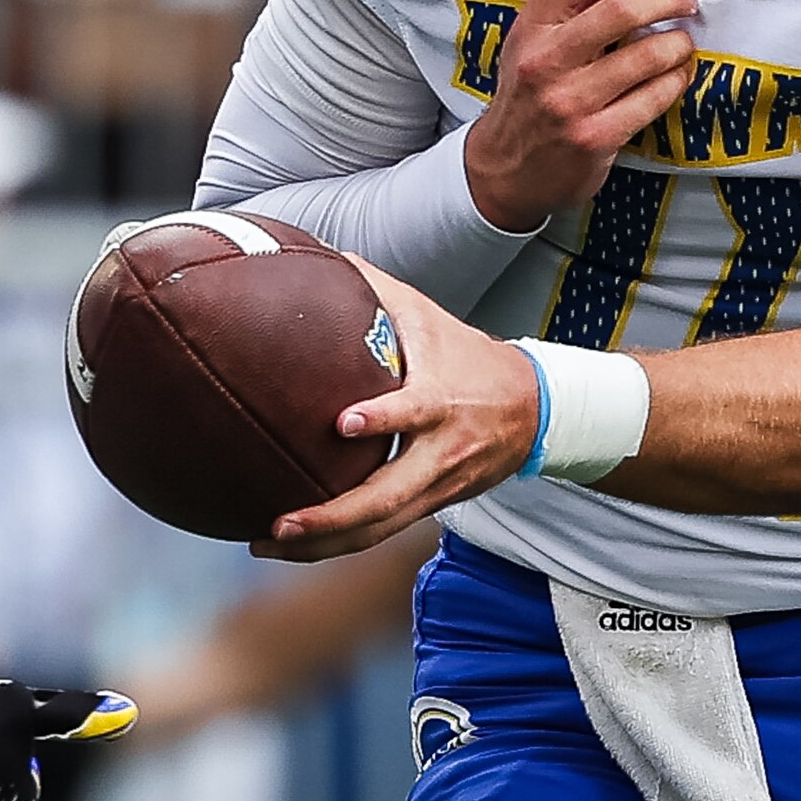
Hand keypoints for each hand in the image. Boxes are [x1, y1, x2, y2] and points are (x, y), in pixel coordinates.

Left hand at [275, 256, 543, 560]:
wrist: (535, 410)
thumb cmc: (468, 356)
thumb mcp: (429, 316)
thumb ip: (374, 287)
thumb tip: (316, 252)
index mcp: (442, 401)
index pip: (415, 412)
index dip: (383, 419)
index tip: (343, 423)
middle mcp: (441, 453)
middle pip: (389, 498)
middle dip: (332, 518)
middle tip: (278, 524)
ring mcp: (437, 487)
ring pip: (380, 529)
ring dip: (322, 545)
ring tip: (265, 546)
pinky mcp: (431, 507)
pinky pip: (380, 533)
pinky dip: (335, 544)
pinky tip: (291, 548)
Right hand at [463, 0, 697, 232]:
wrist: (502, 171)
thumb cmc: (525, 102)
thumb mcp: (537, 44)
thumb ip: (581, 3)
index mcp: (532, 29)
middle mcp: (547, 62)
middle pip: (622, 9)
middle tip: (685, 1)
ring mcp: (571, 102)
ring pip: (648, 55)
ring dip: (679, 44)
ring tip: (681, 44)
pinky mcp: (596, 137)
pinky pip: (654, 98)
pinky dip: (676, 81)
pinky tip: (675, 76)